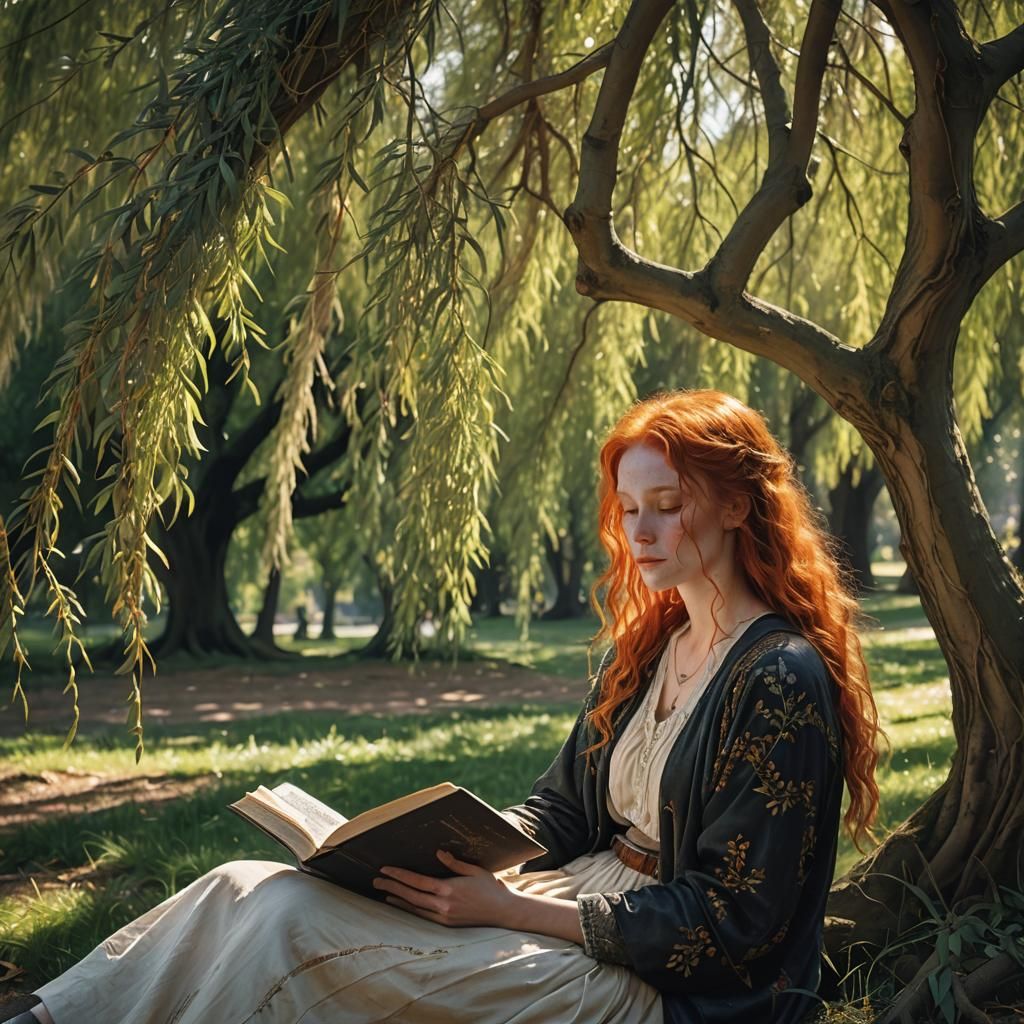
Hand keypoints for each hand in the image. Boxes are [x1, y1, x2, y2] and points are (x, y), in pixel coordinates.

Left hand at [373, 849, 522, 928]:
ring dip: (397, 900)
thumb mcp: (474, 869)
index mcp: (449, 888)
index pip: (417, 881)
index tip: (385, 869)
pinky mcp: (447, 924)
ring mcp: (444, 916)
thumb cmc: (490, 887)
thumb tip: (438, 853)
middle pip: (411, 895)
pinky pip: (423, 916)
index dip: (400, 875)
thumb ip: (454, 863)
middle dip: (392, 886)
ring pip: (414, 908)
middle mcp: (444, 905)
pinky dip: (410, 910)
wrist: (503, 911)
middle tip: (376, 880)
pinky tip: (402, 905)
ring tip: (383, 893)